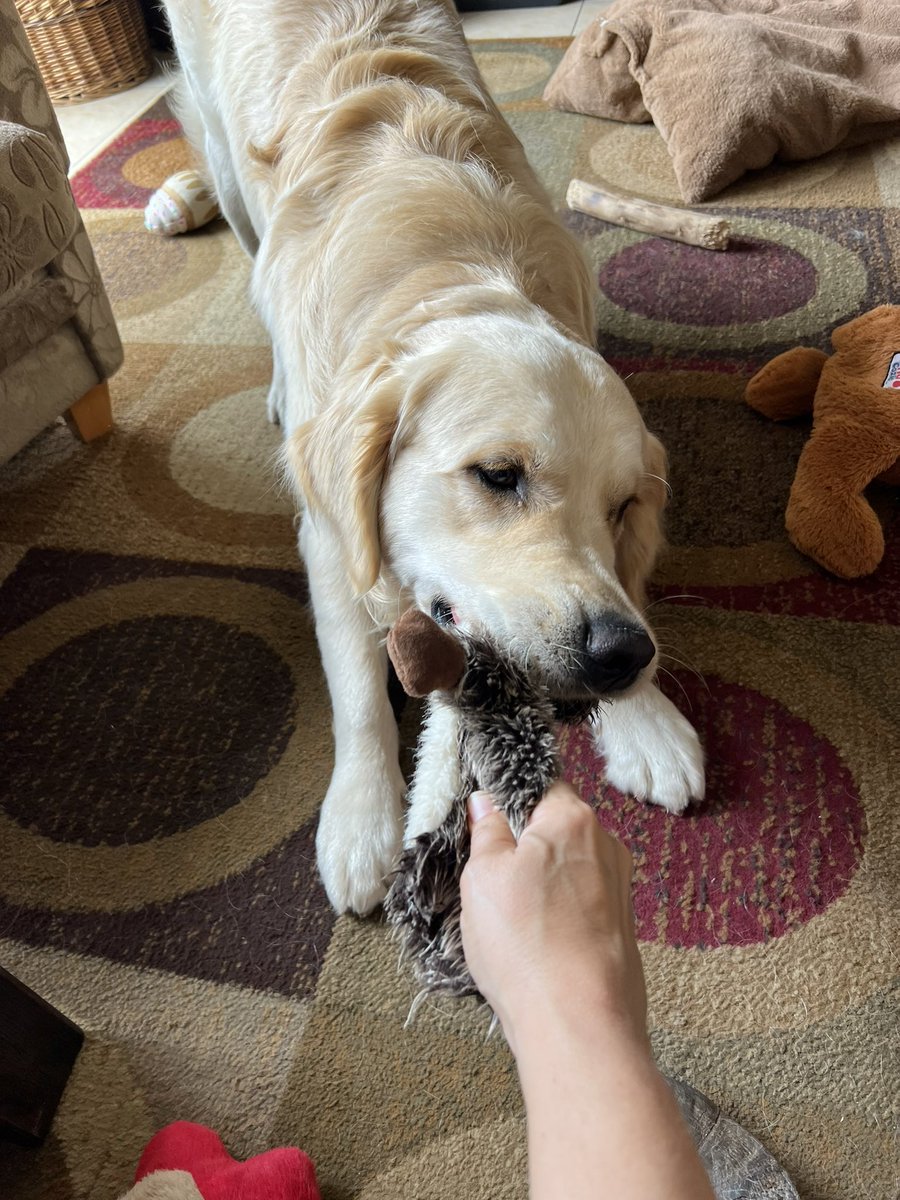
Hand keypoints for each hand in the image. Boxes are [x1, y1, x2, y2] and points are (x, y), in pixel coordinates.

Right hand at [459, 782, 646, 1053]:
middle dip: (523, 847)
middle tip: (488, 878)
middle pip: (555, 829)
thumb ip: (486, 832)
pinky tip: (533, 943)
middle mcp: (606, 845)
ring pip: (567, 870)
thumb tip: (485, 804)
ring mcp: (619, 888)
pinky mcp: (621, 928)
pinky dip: (556, 915)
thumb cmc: (526, 945)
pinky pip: (580, 905)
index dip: (507, 799)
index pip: (540, 786)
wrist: (576, 1024)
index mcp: (572, 819)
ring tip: (508, 919)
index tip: (484, 819)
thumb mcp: (483, 877)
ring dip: (539, 884)